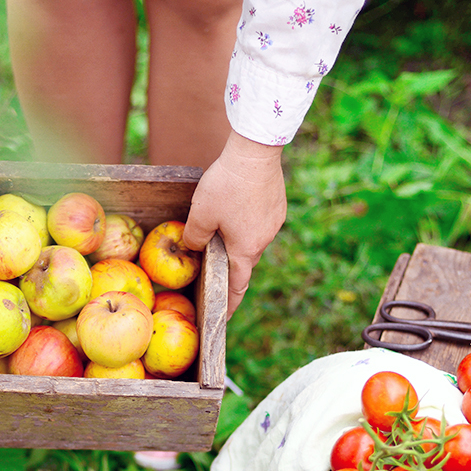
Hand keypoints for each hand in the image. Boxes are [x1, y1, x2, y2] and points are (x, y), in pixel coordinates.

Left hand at [181, 131, 286, 316]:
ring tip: (221, 231)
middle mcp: (263, 241)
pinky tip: (235, 208)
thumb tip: (194, 248)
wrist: (256, 152)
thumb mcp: (200, 214)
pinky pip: (258, 223)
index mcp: (245, 250)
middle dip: (229, 268)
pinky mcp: (276, 207)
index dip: (229, 305)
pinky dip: (246, 224)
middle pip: (243, 262)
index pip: (237, 287)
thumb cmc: (226, 186)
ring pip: (251, 241)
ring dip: (237, 242)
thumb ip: (194, 237)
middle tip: (213, 269)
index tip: (223, 318)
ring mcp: (273, 223)